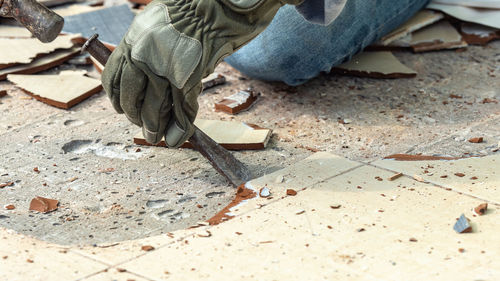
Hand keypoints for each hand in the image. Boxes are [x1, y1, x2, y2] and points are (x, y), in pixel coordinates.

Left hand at [102, 0, 300, 146]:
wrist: (216, 4)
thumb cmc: (189, 10)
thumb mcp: (154, 24)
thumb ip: (145, 48)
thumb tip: (143, 73)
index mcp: (132, 42)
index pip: (113, 80)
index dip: (118, 100)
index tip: (123, 110)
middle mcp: (143, 58)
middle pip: (133, 99)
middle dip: (138, 118)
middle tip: (145, 128)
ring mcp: (166, 70)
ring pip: (155, 109)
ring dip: (156, 128)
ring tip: (158, 138)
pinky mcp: (189, 80)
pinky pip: (182, 111)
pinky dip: (181, 128)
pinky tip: (179, 138)